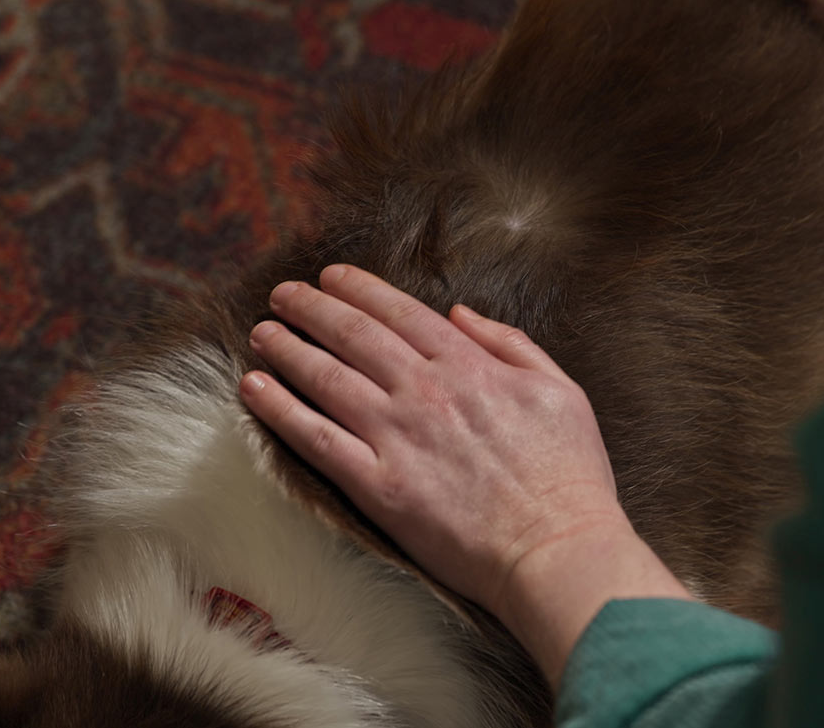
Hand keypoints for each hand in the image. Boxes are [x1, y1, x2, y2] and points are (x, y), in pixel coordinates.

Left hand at [240, 266, 690, 682]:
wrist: (558, 548)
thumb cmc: (569, 476)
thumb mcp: (561, 390)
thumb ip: (511, 344)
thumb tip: (463, 314)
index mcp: (470, 365)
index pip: (401, 313)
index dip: (359, 289)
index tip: (331, 276)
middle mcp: (426, 392)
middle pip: (354, 335)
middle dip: (312, 307)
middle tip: (282, 294)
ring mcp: (397, 437)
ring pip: (326, 378)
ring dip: (287, 348)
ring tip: (262, 332)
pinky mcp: (378, 486)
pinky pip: (314, 439)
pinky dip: (279, 409)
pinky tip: (254, 388)